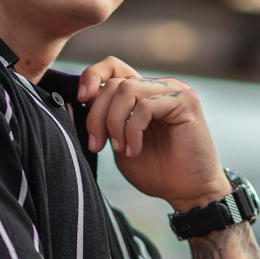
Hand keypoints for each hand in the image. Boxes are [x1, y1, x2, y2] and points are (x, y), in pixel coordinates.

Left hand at [77, 56, 229, 206]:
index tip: (80, 100)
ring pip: (126, 90)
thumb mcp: (117, 144)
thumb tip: (72, 102)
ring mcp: (173, 90)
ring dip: (114, 123)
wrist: (187, 192)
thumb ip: (101, 123)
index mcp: (142, 93)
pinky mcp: (186, 101)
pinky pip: (144, 106)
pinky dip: (132, 130)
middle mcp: (157, 87)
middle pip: (114, 82)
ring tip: (121, 148)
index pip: (112, 67)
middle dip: (97, 115)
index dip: (92, 76)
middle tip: (97, 144)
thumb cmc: (156, 171)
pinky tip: (135, 149)